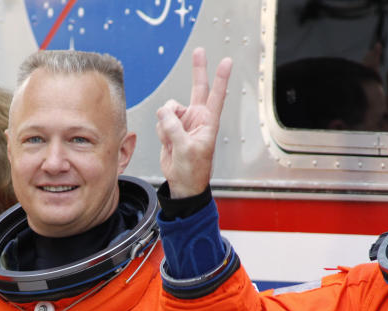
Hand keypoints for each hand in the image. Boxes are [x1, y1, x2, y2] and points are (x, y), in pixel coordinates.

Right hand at [155, 48, 231, 197]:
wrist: (182, 183)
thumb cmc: (193, 170)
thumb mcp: (185, 149)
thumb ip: (174, 127)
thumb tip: (164, 111)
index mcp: (208, 122)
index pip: (216, 95)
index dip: (220, 78)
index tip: (226, 62)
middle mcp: (197, 118)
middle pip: (197, 88)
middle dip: (198, 70)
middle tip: (199, 51)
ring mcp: (183, 122)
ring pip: (169, 109)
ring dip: (166, 122)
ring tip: (172, 140)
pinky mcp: (171, 128)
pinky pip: (161, 121)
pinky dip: (161, 131)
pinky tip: (168, 143)